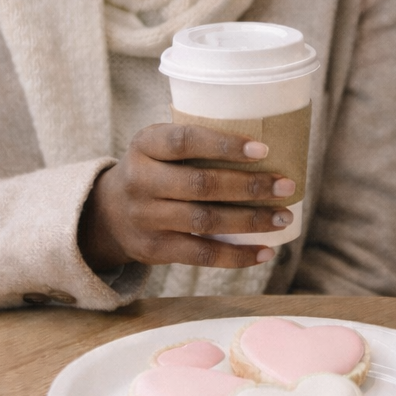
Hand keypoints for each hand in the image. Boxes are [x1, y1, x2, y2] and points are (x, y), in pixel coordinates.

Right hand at [77, 123, 295, 272]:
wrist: (108, 213)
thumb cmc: (155, 168)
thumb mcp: (159, 145)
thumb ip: (197, 142)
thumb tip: (266, 145)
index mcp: (146, 144)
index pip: (185, 141)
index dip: (225, 145)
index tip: (263, 149)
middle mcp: (141, 180)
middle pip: (201, 184)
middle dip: (250, 185)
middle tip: (286, 185)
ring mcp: (146, 218)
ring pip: (205, 220)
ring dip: (250, 220)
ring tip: (283, 216)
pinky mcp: (154, 250)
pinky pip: (201, 254)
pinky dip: (236, 255)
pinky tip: (264, 252)